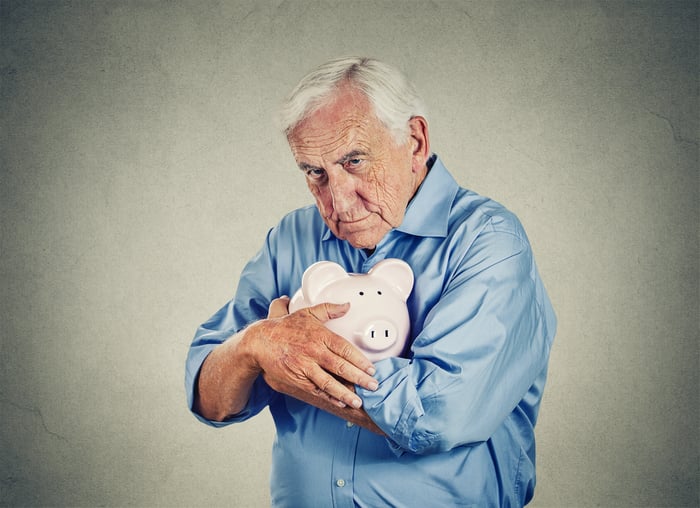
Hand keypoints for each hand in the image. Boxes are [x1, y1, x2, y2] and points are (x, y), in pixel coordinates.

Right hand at [246, 297, 377, 409]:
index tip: (372, 368)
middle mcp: (313, 352)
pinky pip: (316, 389)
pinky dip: (328, 396)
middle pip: (340, 367)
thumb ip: (329, 309)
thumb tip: (347, 305)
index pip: (345, 349)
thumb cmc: (285, 327)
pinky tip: (339, 402)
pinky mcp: (297, 378)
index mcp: (319, 335)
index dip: (360, 360)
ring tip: (358, 400)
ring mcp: (305, 366)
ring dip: (345, 393)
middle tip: (373, 385)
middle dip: (359, 378)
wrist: (260, 341)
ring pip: (328, 382)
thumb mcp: (307, 313)